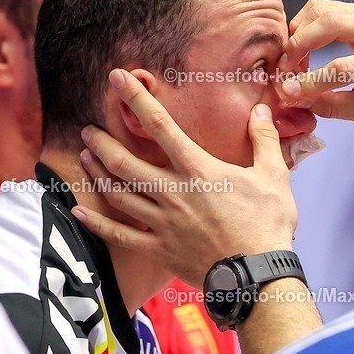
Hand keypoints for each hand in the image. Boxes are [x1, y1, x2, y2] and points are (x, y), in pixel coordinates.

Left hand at [70, 69, 296, 286]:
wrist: (257, 275)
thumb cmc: (268, 224)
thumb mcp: (274, 176)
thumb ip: (264, 140)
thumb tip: (261, 109)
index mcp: (199, 170)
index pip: (162, 125)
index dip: (137, 98)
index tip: (118, 78)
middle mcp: (173, 192)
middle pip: (126, 162)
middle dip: (103, 141)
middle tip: (88, 128)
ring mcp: (162, 222)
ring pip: (118, 193)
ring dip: (98, 173)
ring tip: (85, 157)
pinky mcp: (158, 249)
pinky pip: (119, 235)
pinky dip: (96, 222)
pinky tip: (78, 210)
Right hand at [280, 0, 353, 129]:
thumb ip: (333, 106)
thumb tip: (293, 97)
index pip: (341, 68)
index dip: (309, 81)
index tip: (286, 92)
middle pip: (329, 23)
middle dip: (298, 45)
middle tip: (283, 69)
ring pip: (323, 9)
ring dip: (299, 32)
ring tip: (294, 61)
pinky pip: (326, 8)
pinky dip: (307, 25)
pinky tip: (304, 48)